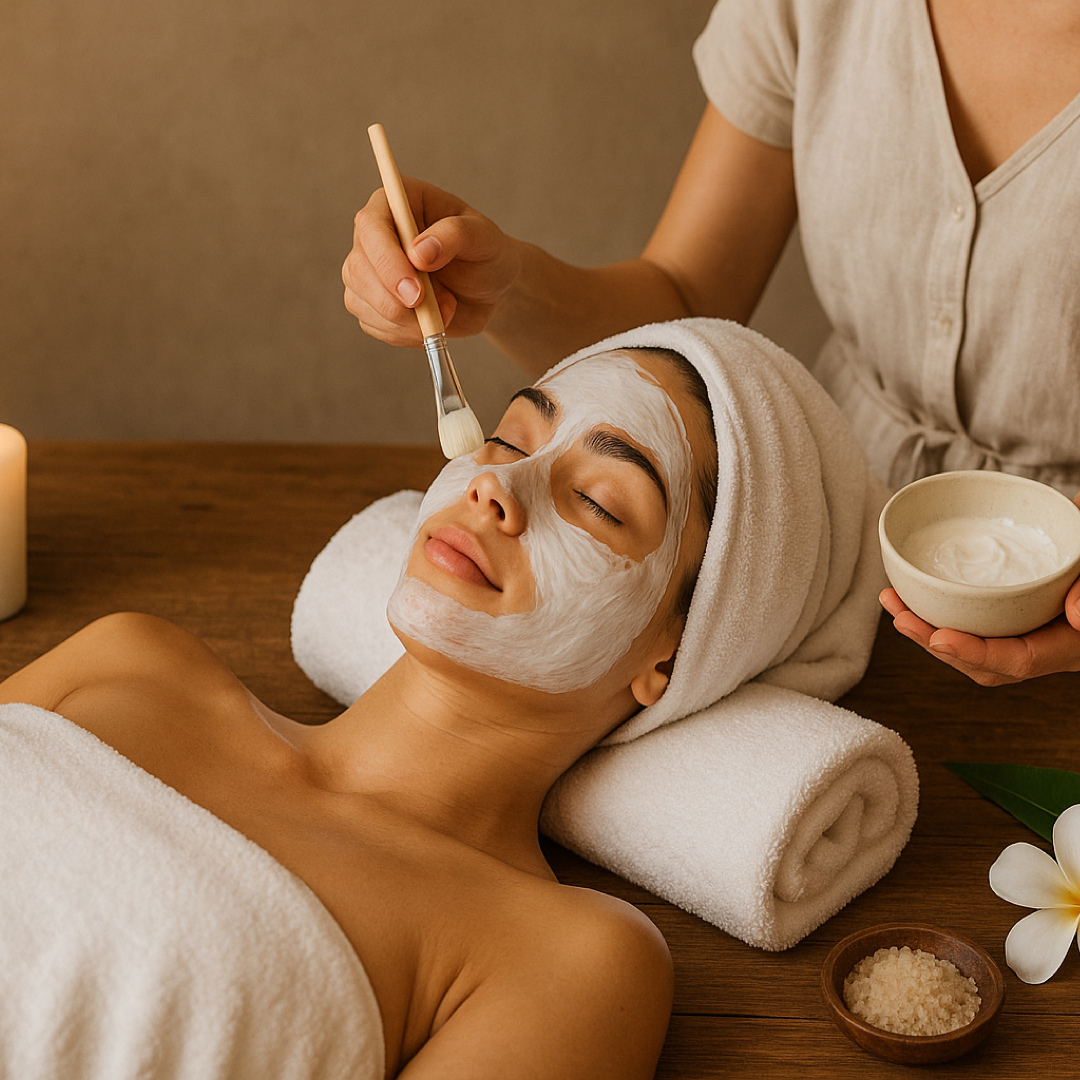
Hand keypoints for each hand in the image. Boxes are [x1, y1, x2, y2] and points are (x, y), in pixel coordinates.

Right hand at [342, 177, 520, 346]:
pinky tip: (431, 322)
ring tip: (446, 309)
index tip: (415, 293)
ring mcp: (367, 270)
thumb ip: (454, 236)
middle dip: (394, 300)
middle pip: (357, 268)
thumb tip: (420, 252)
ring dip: (406, 320)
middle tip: (438, 311)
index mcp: (396, 204)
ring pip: (360, 301)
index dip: (387, 262)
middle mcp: (374, 235)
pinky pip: (374, 326)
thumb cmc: (484, 254)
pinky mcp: (370, 303)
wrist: (487, 289)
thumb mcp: (483, 238)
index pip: (371, 226)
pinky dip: (406, 333)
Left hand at [880, 583, 1079, 685]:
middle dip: (935, 643)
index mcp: (1071, 644)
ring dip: (928, 629)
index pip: (1018, 661)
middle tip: (900, 615)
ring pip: (974, 648)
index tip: (938, 637)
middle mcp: (1048, 646)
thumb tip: (1077, 613)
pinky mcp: (1014, 619)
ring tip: (892, 602)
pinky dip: (941, 615)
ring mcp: (1031, 635)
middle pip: (984, 663)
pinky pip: (975, 627)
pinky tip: (912, 595)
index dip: (976, 653)